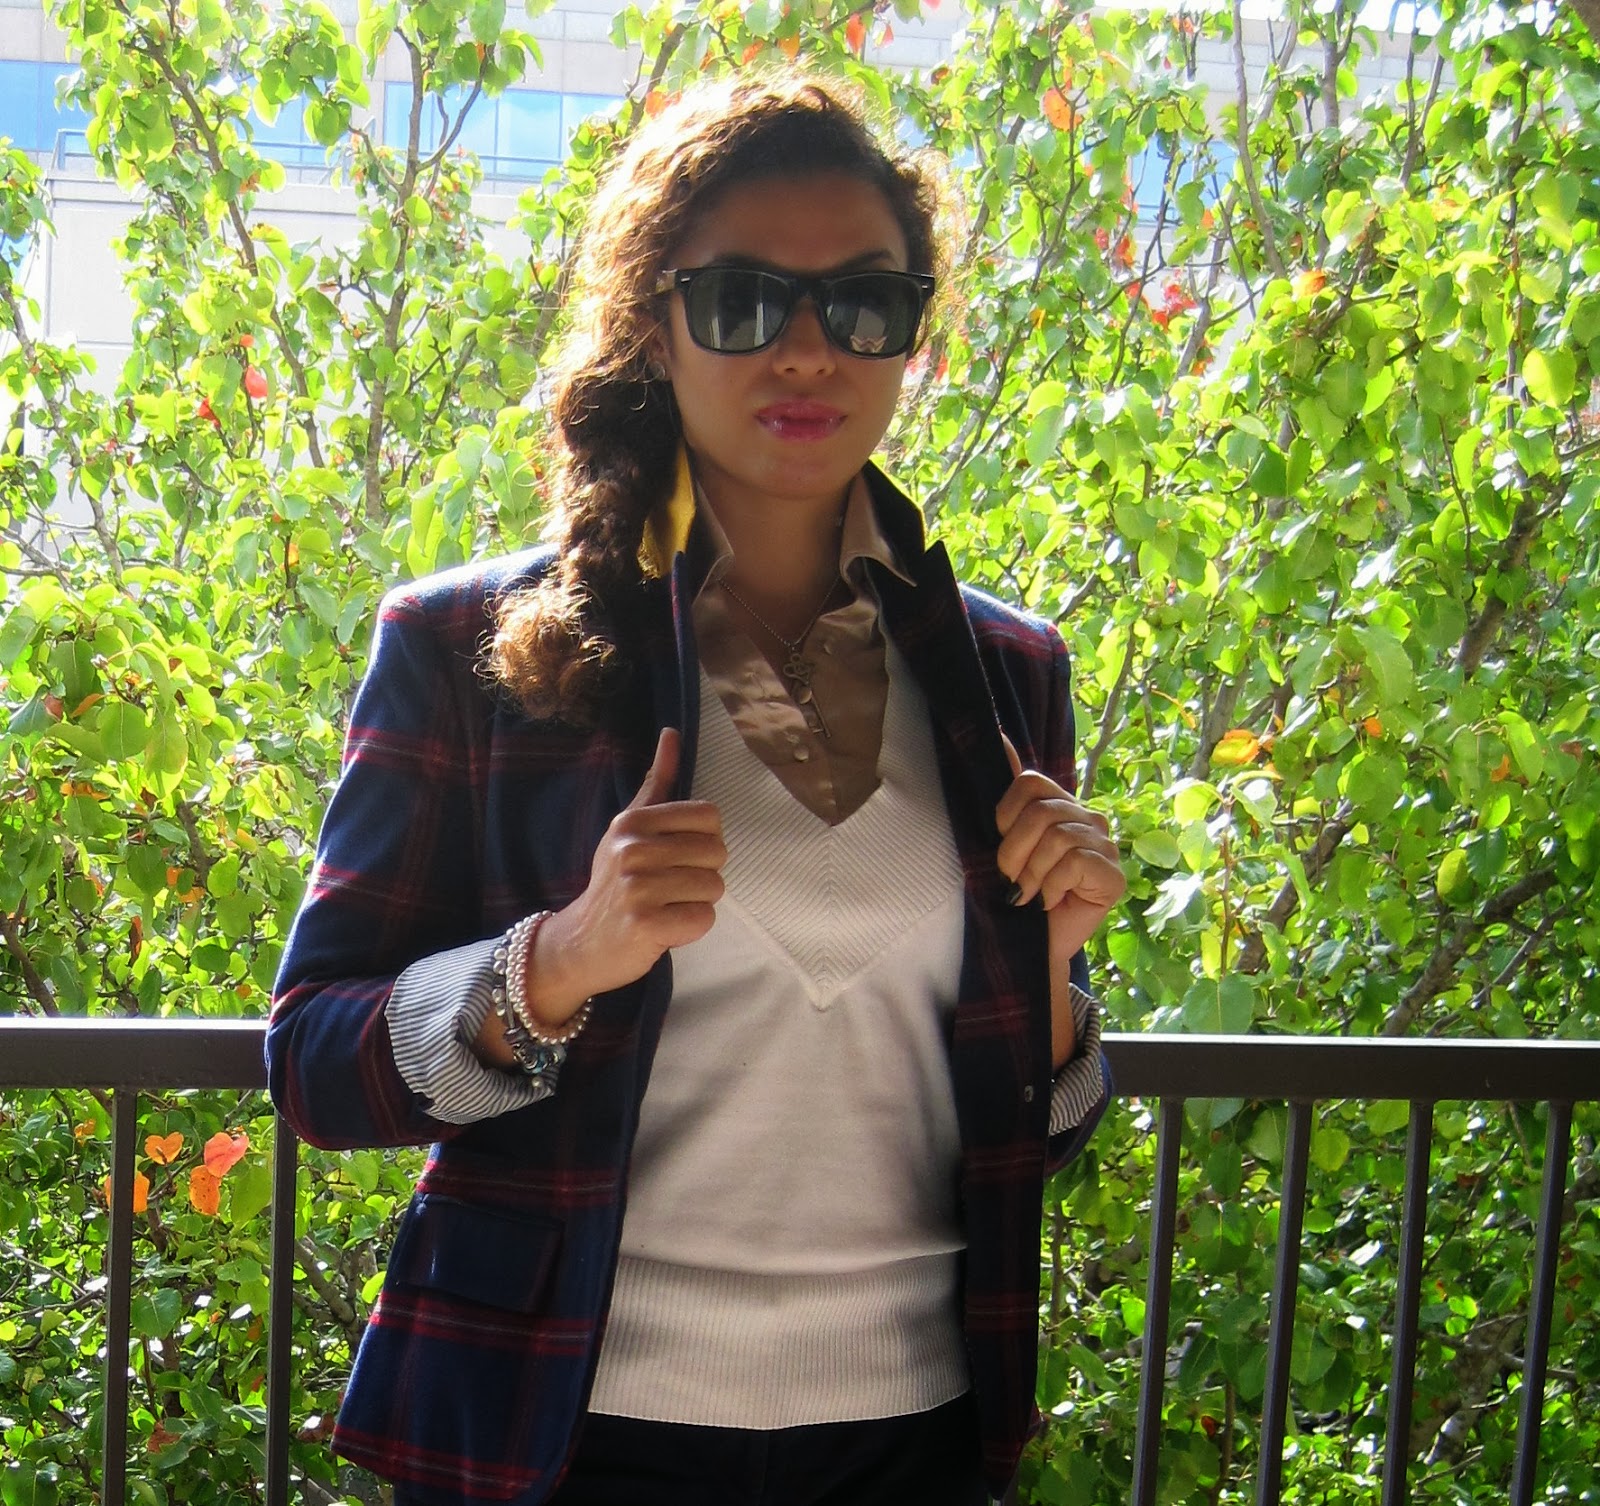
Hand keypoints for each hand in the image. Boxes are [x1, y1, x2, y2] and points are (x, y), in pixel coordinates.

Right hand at [524, 727, 726, 1025]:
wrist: (581, 944)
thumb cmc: (614, 883)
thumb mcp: (627, 828)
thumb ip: (656, 782)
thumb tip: (672, 732)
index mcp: (632, 821)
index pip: (710, 816)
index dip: (705, 840)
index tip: (678, 857)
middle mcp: (631, 850)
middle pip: (717, 852)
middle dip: (704, 874)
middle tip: (671, 888)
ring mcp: (636, 888)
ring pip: (714, 887)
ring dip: (698, 903)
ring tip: (667, 907)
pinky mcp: (646, 925)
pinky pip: (704, 918)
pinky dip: (692, 929)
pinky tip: (666, 928)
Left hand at [995, 735, 1124, 957]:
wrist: (1028, 944)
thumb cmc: (1014, 892)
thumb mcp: (1003, 838)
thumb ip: (1006, 791)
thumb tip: (997, 735)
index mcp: (1060, 804)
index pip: (1029, 782)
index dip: (1005, 815)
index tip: (998, 842)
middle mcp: (1087, 818)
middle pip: (1041, 811)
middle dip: (1013, 851)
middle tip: (1011, 878)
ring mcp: (1105, 845)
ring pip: (1056, 838)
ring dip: (1031, 873)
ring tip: (1028, 893)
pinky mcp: (1114, 875)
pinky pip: (1074, 862)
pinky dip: (1051, 886)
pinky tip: (1049, 901)